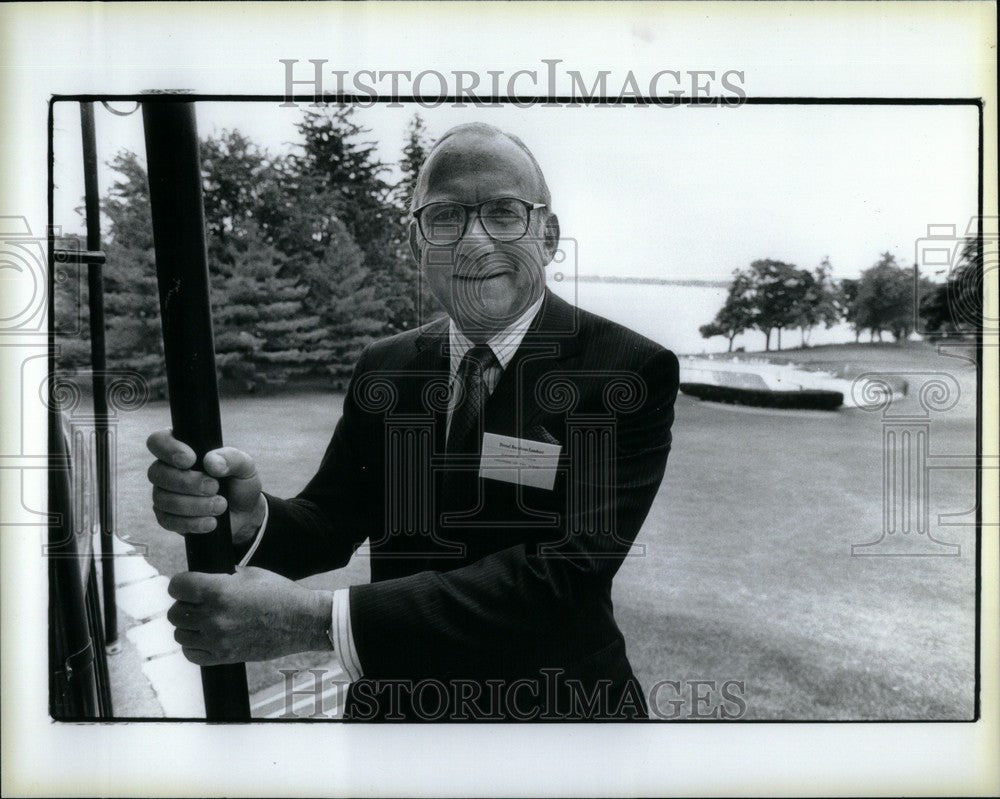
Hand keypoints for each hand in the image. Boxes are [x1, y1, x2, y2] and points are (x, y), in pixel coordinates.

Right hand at [146, 429, 264, 546]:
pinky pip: (167, 521)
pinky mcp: (167, 518)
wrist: (245, 514)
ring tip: (221, 505)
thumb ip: (232, 458)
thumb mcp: (245, 466)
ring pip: (163, 499)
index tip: (191, 460)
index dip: (169, 449)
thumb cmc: (240, 483)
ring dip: (194, 504)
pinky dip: (192, 522)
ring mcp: (164, 494)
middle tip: (215, 487)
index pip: (158, 441)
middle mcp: (167, 470)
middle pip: (157, 473)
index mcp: (182, 449)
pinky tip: (211, 522)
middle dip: (188, 482)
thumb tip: (211, 463)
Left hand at [167, 567, 332, 664]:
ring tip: (204, 619)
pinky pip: (192, 654)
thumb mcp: (250, 574)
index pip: (177, 587)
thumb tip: (204, 579)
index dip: (181, 583)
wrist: (302, 621)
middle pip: (175, 613)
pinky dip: (194, 645)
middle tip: (197, 602)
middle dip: (184, 604)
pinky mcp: (224, 657)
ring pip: (180, 634)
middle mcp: (214, 617)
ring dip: (188, 625)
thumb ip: (223, 577)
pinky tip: (206, 636)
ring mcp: (217, 640)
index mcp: (219, 592)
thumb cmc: (280, 594)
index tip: (186, 585)